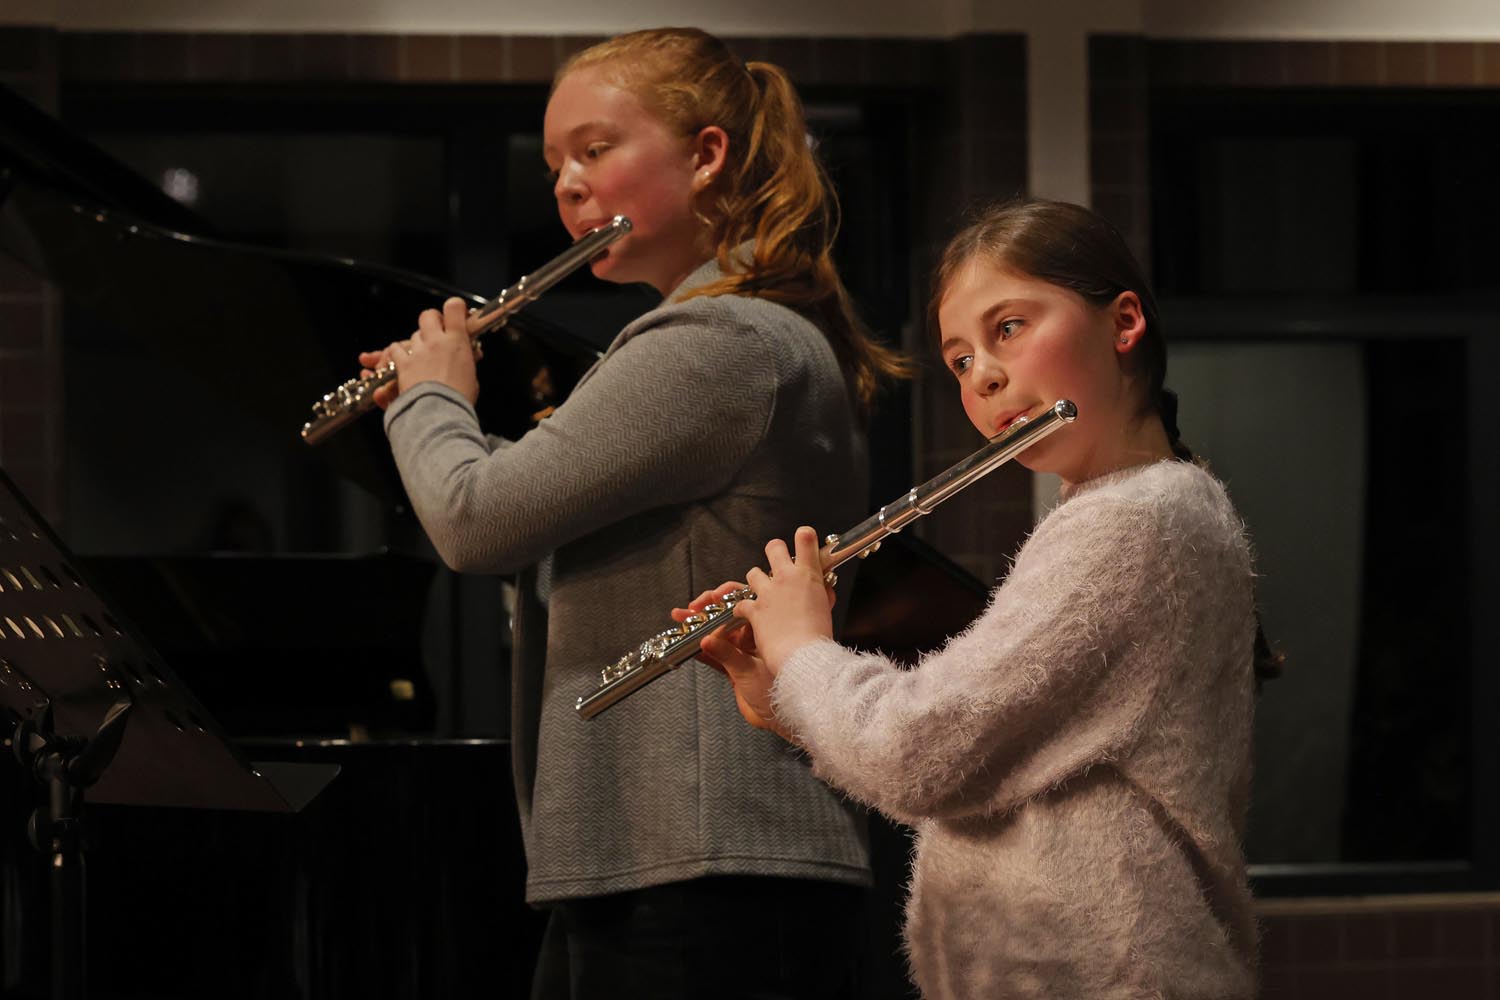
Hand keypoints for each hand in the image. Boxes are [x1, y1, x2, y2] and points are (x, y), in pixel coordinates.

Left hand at [356, 297, 479, 409]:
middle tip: (436, 330)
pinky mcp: (403, 364)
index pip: (454, 308)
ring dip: (417, 342)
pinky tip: (402, 361)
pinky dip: (397, 354)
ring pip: (412, 335)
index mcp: (457, 342)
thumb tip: (470, 358)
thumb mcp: (472, 378)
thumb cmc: (459, 399)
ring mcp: (418, 351)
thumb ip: (468, 363)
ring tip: (421, 355)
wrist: (439, 413)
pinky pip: (395, 350)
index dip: (455, 307)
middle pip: (428, 316)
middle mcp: (436, 341)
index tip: (457, 312)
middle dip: (431, 320)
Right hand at [674, 582, 790, 738]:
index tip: (710, 598)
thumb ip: (727, 656)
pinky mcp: (735, 668)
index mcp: (768, 629)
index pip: (745, 605)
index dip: (726, 599)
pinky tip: (687, 642)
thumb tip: (707, 640)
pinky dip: (701, 648)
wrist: (786, 717)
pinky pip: (716, 654)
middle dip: (708, 610)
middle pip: (728, 617)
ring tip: (681, 618)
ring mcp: (744, 653)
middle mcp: (756, 638)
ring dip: (699, 626)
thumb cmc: (783, 689)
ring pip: (719, 634)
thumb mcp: (750, 670)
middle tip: (692, 607)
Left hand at [734, 526, 835, 670]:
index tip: (804, 539)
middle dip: (775, 552)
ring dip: (757, 581)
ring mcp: (768, 592)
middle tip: (778, 562)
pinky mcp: (754, 609)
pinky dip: (744, 610)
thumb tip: (823, 589)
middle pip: (774, 547)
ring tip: (762, 593)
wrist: (804, 656)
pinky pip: (742, 603)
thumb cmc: (819, 638)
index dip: (804, 536)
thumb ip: (822, 595)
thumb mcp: (827, 610)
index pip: (805, 539)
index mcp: (809, 575)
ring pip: (754, 572)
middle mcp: (786, 578)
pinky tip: (749, 617)